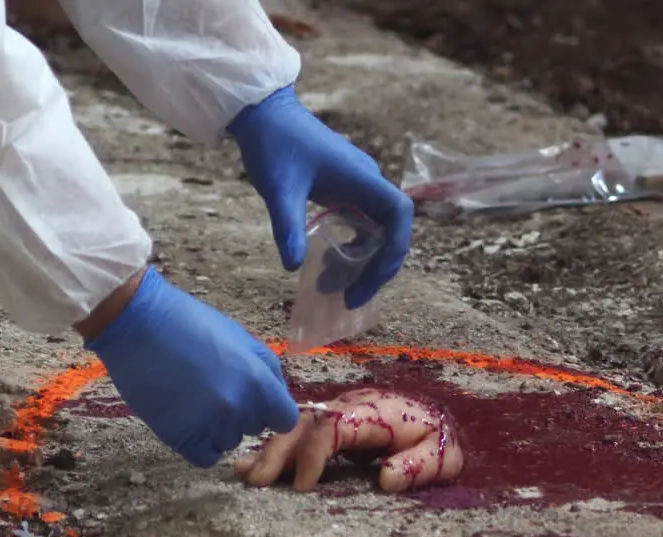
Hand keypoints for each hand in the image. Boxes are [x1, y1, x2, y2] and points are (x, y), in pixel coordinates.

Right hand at [83, 266, 298, 466]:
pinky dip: (201, 444)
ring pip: (229, 442)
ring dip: (219, 428)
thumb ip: (266, 372)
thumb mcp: (242, 339)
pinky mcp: (181, 438)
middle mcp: (238, 409)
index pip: (285, 420)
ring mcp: (209, 426)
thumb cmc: (192, 325)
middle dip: (243, 413)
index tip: (260, 405)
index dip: (273, 412)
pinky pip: (205, 457)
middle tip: (216, 390)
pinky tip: (190, 421)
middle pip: (255, 428)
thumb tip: (278, 398)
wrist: (139, 326)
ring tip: (197, 399)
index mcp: (259, 383)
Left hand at [227, 86, 412, 309]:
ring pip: (376, 231)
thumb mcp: (278, 189)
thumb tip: (293, 267)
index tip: (371, 278)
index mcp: (361, 179)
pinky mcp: (345, 188)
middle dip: (376, 268)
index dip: (395, 249)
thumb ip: (288, 227)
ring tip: (333, 287)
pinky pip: (360, 224)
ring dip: (362, 262)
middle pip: (392, 231)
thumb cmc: (274, 144)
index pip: (399, 215)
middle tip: (351, 298)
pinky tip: (326, 263)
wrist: (264, 112)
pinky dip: (351, 248)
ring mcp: (358, 185)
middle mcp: (367, 182)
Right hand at [234, 388, 463, 492]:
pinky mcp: (331, 421)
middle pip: (305, 422)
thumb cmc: (439, 439)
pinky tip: (248, 462)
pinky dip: (274, 446)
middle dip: (279, 451)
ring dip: (270, 448)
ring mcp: (338, 411)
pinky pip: (298, 431)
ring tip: (244, 473)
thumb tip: (386, 479)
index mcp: (374, 413)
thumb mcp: (441, 455)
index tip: (301, 486)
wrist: (440, 420)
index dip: (314, 454)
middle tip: (258, 481)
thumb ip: (417, 466)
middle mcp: (349, 406)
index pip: (333, 427)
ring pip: (296, 424)